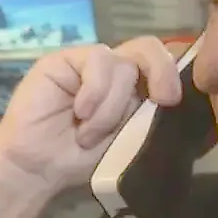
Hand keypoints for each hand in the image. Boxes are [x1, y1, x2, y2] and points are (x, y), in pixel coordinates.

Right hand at [0, 36, 190, 217]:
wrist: (37, 169)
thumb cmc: (79, 161)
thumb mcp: (126, 140)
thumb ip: (149, 116)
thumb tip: (180, 101)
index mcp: (133, 90)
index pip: (161, 66)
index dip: (173, 74)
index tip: (173, 103)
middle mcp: (115, 72)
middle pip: (149, 48)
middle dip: (162, 70)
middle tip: (163, 99)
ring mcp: (90, 64)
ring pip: (122, 65)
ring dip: (111, 107)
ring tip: (88, 133)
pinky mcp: (65, 59)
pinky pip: (97, 60)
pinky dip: (95, 90)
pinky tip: (80, 112)